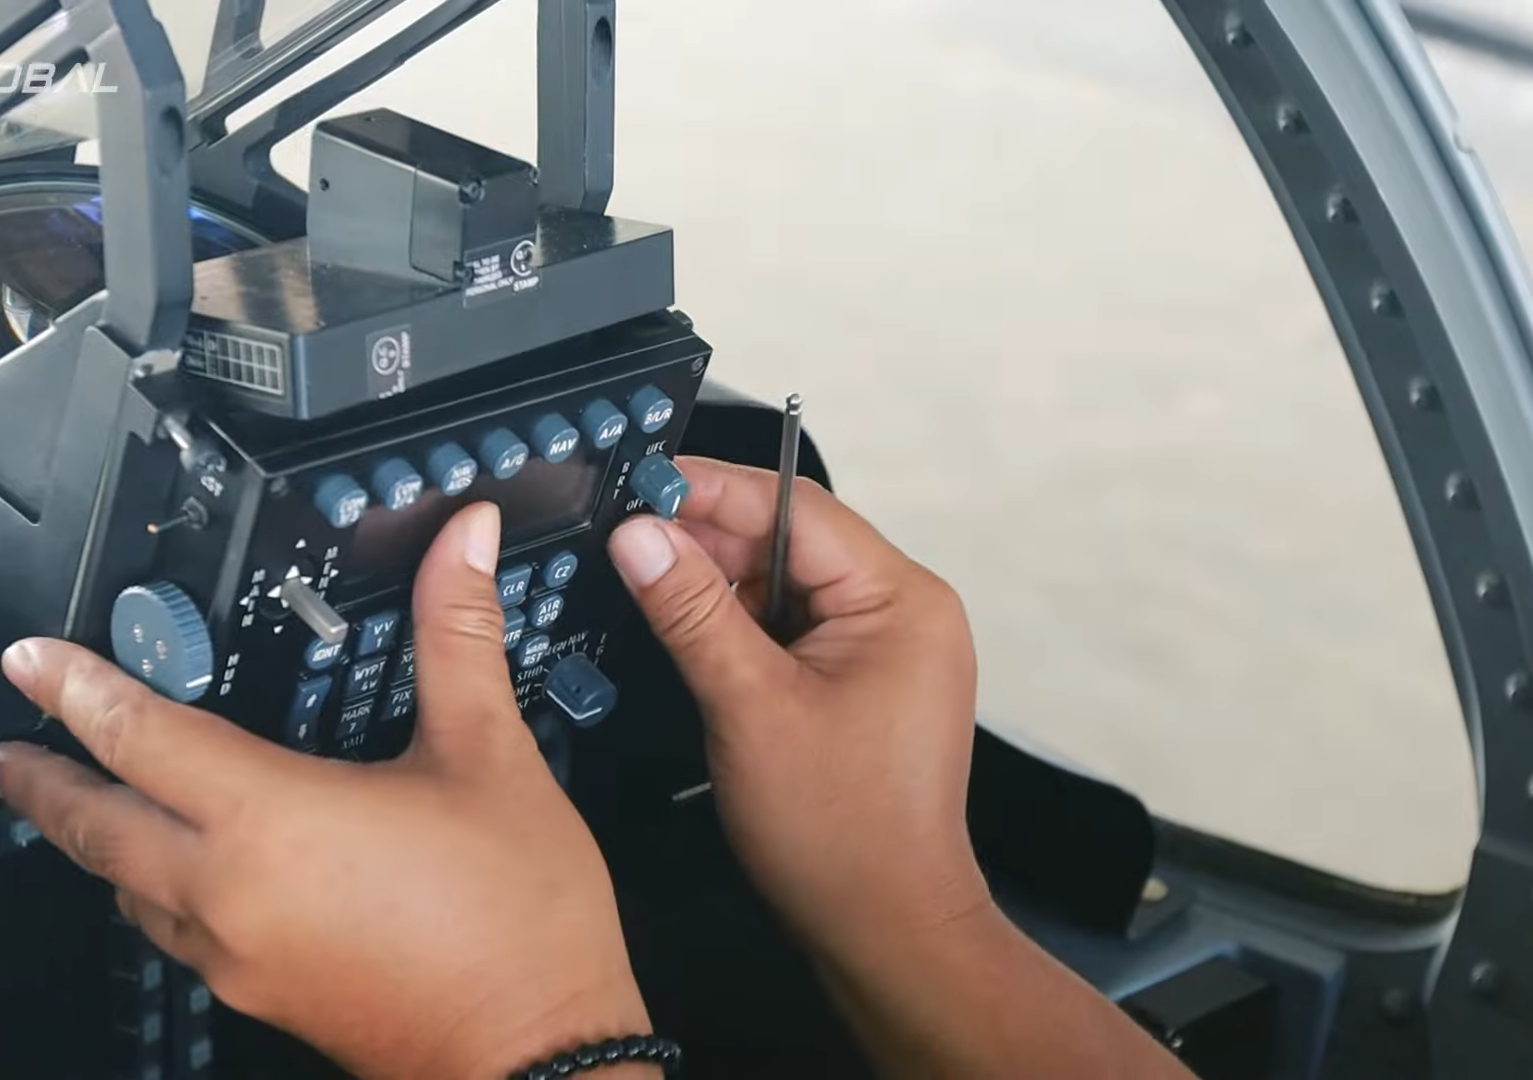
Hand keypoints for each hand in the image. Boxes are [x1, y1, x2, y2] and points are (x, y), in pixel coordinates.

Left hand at [0, 504, 656, 1079]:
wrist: (538, 1059)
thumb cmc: (517, 920)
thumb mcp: (490, 756)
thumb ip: (458, 638)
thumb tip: (466, 539)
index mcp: (274, 818)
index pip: (140, 736)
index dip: (75, 687)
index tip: (28, 659)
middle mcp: (231, 892)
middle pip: (97, 826)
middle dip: (40, 781)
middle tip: (1, 751)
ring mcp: (235, 955)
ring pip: (125, 887)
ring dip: (94, 839)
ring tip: (85, 804)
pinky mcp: (259, 997)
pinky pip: (171, 932)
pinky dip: (151, 890)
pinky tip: (181, 877)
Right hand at [605, 459, 1195, 1079]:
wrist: (888, 931)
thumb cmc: (838, 832)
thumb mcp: (749, 707)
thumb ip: (692, 611)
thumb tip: (639, 533)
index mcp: (901, 600)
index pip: (797, 507)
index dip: (713, 489)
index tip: (640, 482)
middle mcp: (906, 610)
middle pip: (792, 539)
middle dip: (710, 539)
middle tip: (626, 538)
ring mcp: (887, 648)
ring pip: (786, 584)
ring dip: (720, 585)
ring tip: (644, 584)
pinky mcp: (863, 682)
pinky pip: (793, 627)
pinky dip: (740, 626)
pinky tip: (687, 633)